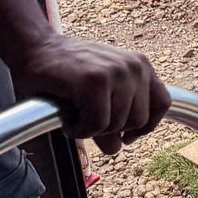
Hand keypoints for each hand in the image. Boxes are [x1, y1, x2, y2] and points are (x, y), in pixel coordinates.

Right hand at [10, 34, 170, 153]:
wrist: (34, 49)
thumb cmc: (66, 74)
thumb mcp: (100, 93)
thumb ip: (116, 116)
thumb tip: (118, 147)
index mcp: (140, 66)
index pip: (162, 103)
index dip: (146, 126)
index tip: (127, 136)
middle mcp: (134, 66)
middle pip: (138, 121)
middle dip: (111, 130)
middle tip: (87, 121)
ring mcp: (116, 72)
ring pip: (117, 126)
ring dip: (91, 131)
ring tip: (75, 116)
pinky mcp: (95, 81)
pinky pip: (96, 125)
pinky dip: (78, 131)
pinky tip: (67, 120)